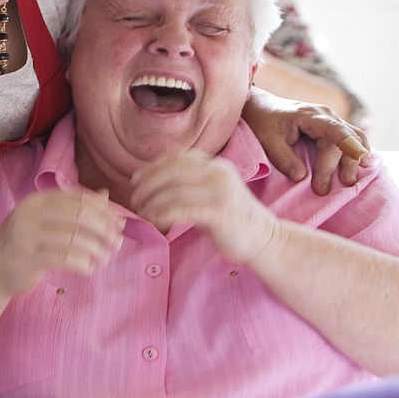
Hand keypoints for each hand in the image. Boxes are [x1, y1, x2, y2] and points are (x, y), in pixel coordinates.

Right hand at [0, 188, 124, 298]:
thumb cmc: (22, 245)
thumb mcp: (46, 222)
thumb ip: (74, 208)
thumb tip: (105, 195)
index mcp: (37, 201)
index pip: (78, 199)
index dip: (103, 210)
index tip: (119, 223)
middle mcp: (30, 213)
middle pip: (78, 216)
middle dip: (103, 229)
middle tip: (117, 242)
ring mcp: (26, 236)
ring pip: (73, 239)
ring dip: (96, 250)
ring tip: (105, 258)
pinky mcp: (27, 258)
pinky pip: (64, 259)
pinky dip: (82, 264)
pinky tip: (89, 269)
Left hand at [129, 152, 280, 264]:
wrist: (264, 239)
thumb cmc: (234, 221)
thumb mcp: (213, 195)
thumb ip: (191, 186)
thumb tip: (156, 185)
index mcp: (217, 166)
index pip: (179, 158)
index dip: (154, 166)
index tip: (136, 179)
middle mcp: (219, 173)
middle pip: (173, 171)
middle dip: (149, 183)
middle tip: (135, 197)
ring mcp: (221, 191)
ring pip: (174, 190)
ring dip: (152, 201)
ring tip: (142, 211)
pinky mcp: (219, 211)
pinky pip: (182, 208)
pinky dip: (163, 213)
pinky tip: (155, 220)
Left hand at [242, 87, 370, 193]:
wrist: (262, 106)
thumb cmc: (263, 121)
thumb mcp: (268, 140)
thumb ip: (283, 158)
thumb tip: (301, 177)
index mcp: (310, 115)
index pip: (334, 128)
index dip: (348, 143)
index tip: (358, 157)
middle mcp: (326, 116)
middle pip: (343, 140)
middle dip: (342, 165)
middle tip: (326, 189)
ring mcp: (331, 120)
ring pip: (353, 138)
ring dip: (355, 158)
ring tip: (351, 181)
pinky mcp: (332, 127)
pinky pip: (351, 137)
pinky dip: (357, 150)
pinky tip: (363, 164)